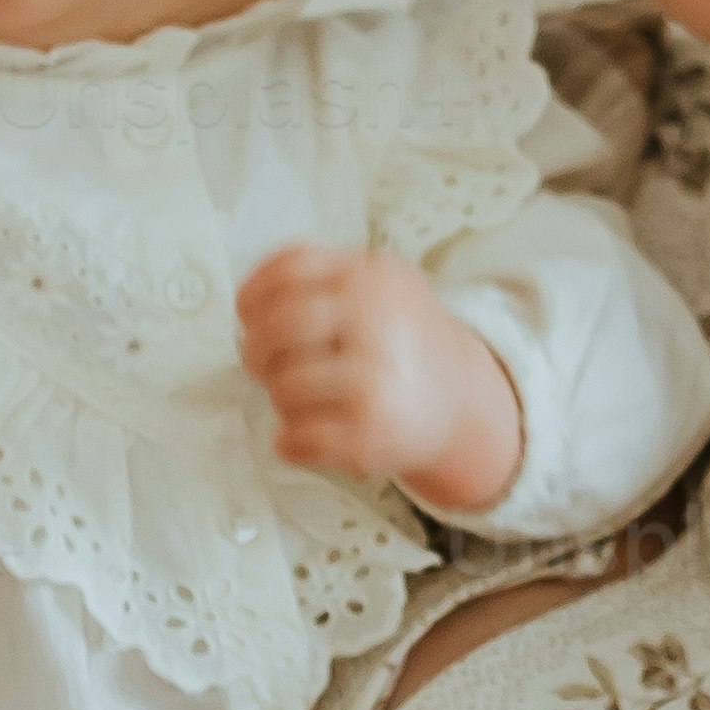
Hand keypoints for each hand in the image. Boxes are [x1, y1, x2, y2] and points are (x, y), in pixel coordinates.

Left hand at [236, 244, 526, 514]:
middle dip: (257, 351)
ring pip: (284, 386)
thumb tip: (249, 306)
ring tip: (303, 401)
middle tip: (262, 365)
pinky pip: (297, 437)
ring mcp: (378, 378)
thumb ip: (323, 282)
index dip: (254, 293)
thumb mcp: (379, 288)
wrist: (462, 404)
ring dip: (281, 399)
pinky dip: (289, 441)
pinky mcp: (374, 432)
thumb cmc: (400, 345)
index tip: (247, 315)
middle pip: (279, 327)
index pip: (292, 268)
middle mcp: (380, 320)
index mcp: (375, 276)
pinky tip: (303, 435)